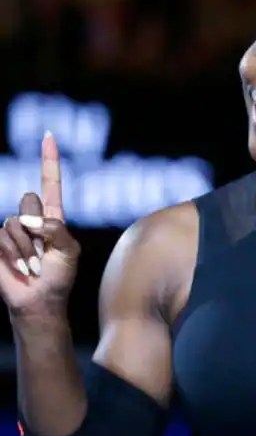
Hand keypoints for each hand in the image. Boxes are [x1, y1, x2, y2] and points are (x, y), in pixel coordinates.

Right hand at [0, 132, 80, 314]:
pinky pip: (2, 236)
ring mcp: (13, 230)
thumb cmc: (59, 277)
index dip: (49, 160)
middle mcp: (32, 218)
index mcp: (54, 216)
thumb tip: (27, 219)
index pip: (50, 182)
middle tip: (45, 252)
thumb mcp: (70, 251)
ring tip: (35, 265)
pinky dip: (15, 254)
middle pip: (29, 200)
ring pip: (15, 222)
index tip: (49, 135)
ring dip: (27, 247)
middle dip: (37, 226)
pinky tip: (22, 269)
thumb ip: (56, 229)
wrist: (39, 299)